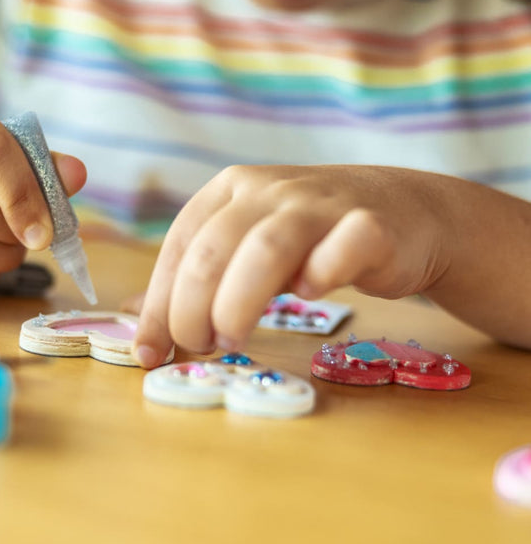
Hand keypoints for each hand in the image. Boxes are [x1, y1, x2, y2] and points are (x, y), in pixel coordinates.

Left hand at [133, 164, 451, 366]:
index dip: (158, 302)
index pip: (180, 245)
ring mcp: (321, 204)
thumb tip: (140, 324)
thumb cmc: (313, 237)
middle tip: (197, 347)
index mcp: (229, 190)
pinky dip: (322, 271)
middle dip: (191, 307)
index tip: (149, 353)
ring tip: (231, 338)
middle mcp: (268, 190)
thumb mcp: (247, 247)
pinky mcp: (372, 224)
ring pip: (266, 247)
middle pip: (213, 249)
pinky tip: (310, 294)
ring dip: (238, 300)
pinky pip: (345, 244)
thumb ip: (199, 280)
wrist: (404, 210)